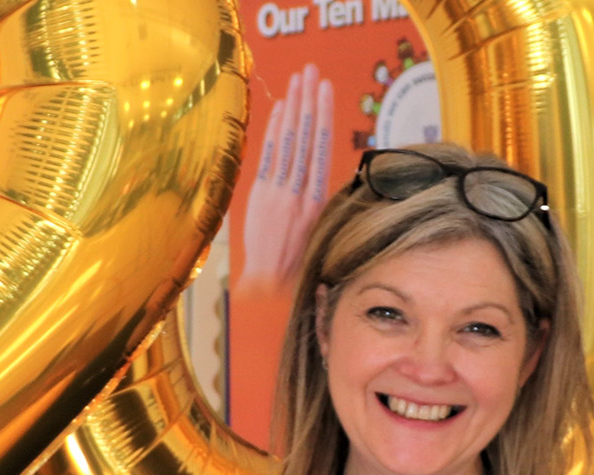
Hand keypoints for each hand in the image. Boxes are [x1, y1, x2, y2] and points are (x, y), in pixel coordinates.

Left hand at [238, 62, 334, 287]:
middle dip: (309, 101)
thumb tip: (332, 177)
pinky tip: (280, 108)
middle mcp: (300, 192)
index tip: (326, 91)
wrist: (269, 283)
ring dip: (293, 107)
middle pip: (306, 138)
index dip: (323, 117)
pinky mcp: (261, 196)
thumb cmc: (297, 263)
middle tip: (311, 72)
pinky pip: (270, 157)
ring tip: (297, 79)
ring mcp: (279, 192)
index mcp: (318, 201)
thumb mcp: (320, 233)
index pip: (322, 149)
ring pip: (289, 142)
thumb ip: (322, 203)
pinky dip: (275, 131)